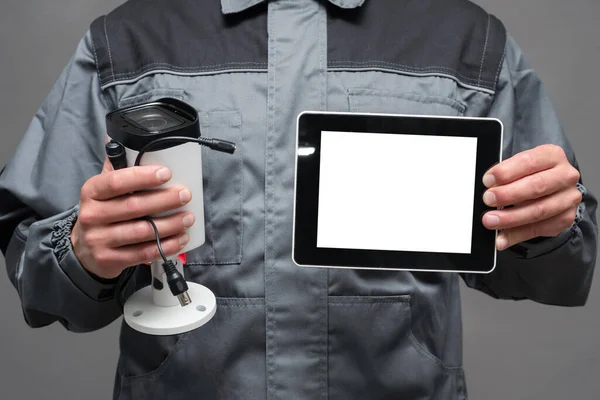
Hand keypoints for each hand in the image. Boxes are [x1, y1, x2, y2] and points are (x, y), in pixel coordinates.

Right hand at [71, 155, 194, 278]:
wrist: (84, 250)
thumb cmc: (102, 212)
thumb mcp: (103, 189)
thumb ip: (116, 167)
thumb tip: (116, 134)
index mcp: (92, 191)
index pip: (117, 181)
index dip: (143, 177)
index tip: (166, 173)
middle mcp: (92, 215)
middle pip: (134, 207)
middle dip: (164, 201)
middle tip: (185, 195)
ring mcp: (99, 239)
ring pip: (141, 232)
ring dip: (170, 225)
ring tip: (188, 218)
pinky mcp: (110, 259)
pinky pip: (143, 253)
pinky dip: (165, 246)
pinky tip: (180, 238)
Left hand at [481, 144, 581, 250]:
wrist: (553, 189)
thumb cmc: (530, 174)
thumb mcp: (519, 166)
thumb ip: (506, 174)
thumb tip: (487, 187)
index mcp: (552, 156)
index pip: (529, 162)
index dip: (506, 172)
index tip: (488, 180)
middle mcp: (565, 176)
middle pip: (536, 187)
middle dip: (508, 195)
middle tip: (487, 200)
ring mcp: (567, 199)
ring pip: (538, 211)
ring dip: (510, 218)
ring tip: (490, 221)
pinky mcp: (564, 218)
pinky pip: (538, 229)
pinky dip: (516, 235)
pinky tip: (501, 238)